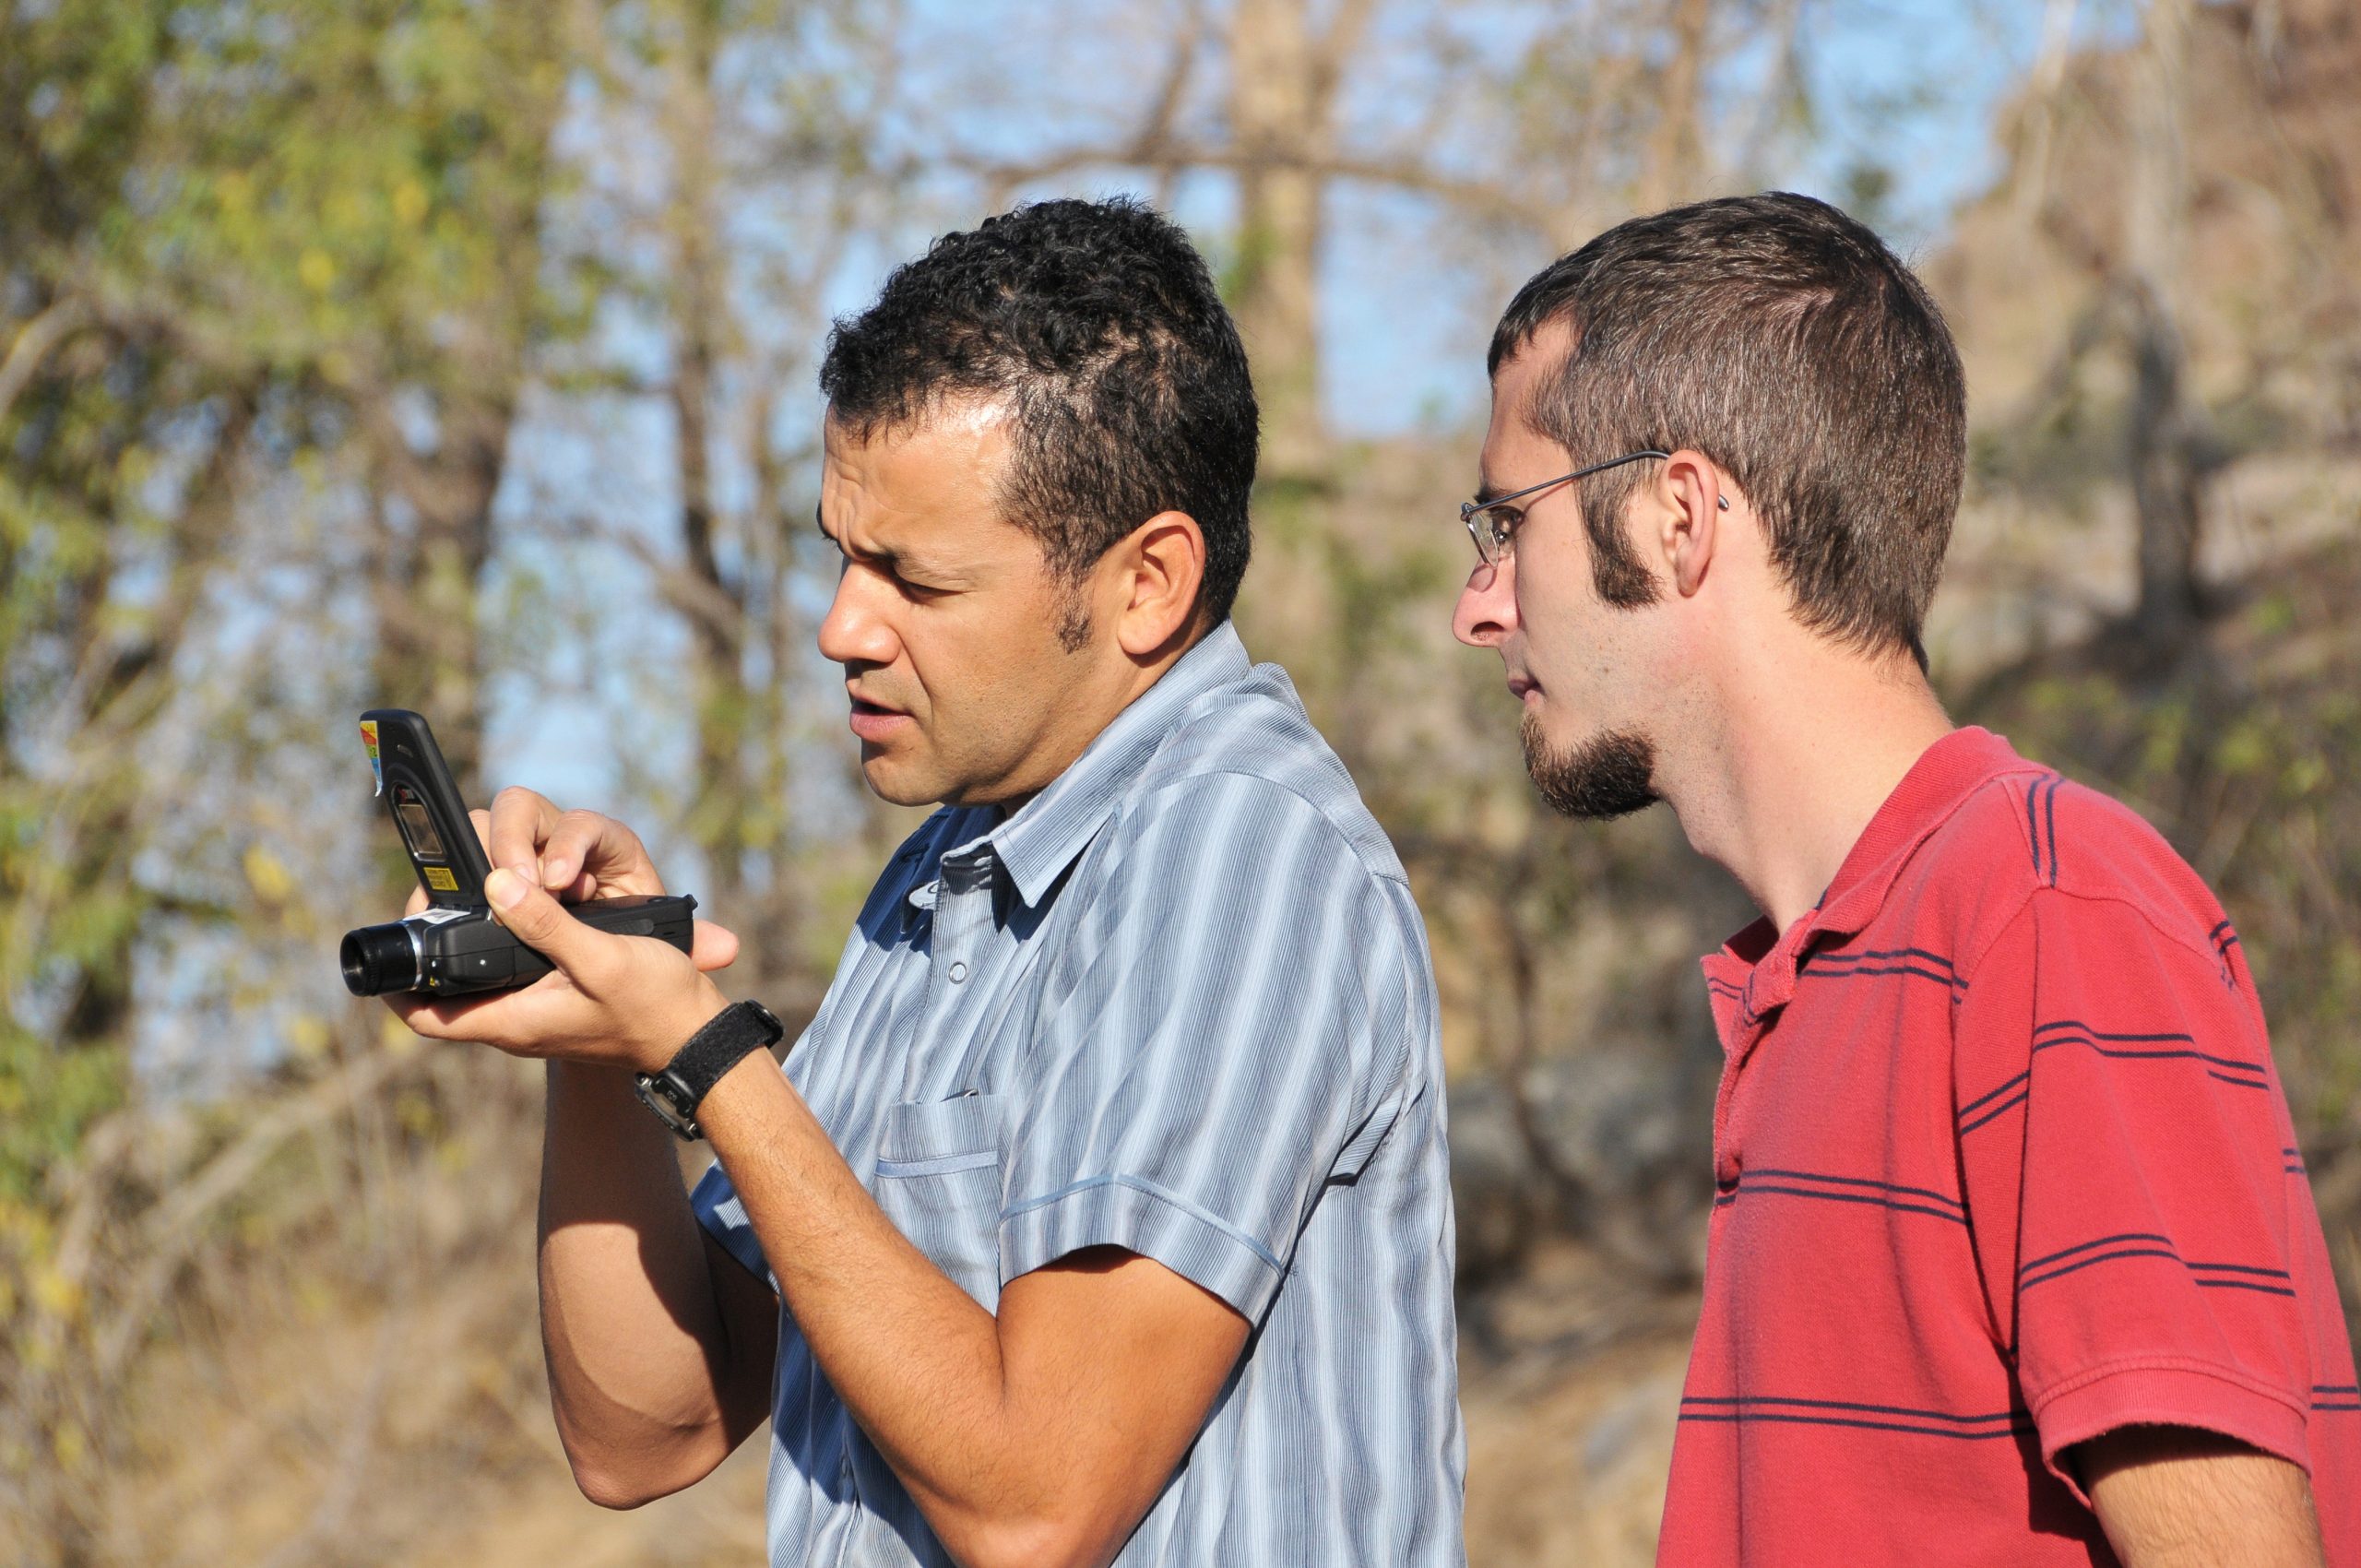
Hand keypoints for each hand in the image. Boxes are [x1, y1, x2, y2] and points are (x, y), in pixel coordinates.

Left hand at [386, 791, 740, 1073]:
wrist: (695, 1035)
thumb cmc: (654, 1005)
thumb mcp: (602, 958)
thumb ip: (547, 925)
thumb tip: (496, 886)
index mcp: (513, 1020)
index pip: (424, 1017)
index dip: (395, 983)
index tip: (403, 930)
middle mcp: (513, 1021)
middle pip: (443, 989)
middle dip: (436, 939)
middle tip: (450, 892)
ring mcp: (532, 1013)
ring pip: (476, 975)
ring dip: (474, 933)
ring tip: (490, 891)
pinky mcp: (552, 1001)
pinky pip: (509, 970)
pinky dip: (506, 937)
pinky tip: (527, 907)